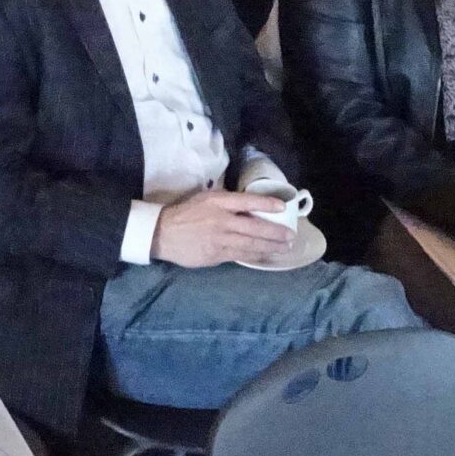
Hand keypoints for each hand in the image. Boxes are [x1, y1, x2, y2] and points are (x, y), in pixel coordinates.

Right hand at [151, 191, 294, 268]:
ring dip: (270, 247)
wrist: (162, 233)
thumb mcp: (205, 199)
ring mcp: (219, 239)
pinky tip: (266, 256)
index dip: (267, 203)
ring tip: (285, 248)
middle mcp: (221, 220)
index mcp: (218, 202)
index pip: (247, 201)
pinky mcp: (216, 255)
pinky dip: (255, 256)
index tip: (283, 207)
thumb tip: (250, 208)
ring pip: (250, 244)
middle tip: (291, 236)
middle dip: (276, 233)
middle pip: (255, 227)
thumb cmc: (185, 213)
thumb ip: (226, 202)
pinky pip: (240, 255)